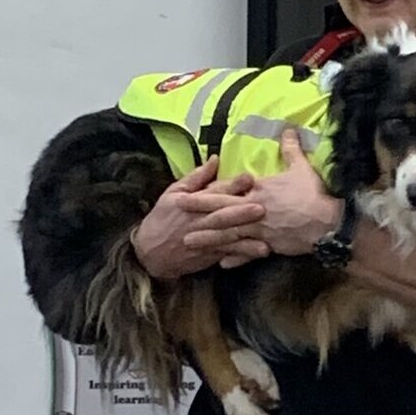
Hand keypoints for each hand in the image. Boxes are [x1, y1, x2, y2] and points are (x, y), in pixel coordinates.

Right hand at [133, 155, 269, 279]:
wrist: (149, 252)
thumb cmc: (163, 218)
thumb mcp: (174, 193)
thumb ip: (196, 178)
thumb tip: (215, 159)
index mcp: (191, 203)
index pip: (213, 192)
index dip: (231, 186)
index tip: (249, 178)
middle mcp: (199, 222)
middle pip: (222, 217)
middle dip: (241, 213)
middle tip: (262, 208)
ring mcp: (205, 241)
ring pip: (227, 238)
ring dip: (247, 239)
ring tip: (266, 237)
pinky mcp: (209, 255)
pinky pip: (227, 254)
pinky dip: (243, 254)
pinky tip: (260, 252)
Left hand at [181, 130, 341, 266]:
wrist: (327, 222)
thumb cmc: (313, 194)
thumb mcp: (302, 168)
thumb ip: (291, 149)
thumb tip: (288, 129)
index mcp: (259, 189)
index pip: (231, 188)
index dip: (210, 188)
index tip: (194, 189)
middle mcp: (254, 209)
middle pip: (221, 208)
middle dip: (198, 208)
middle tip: (178, 208)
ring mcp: (259, 229)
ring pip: (228, 232)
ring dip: (208, 237)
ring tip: (190, 241)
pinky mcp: (269, 245)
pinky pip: (248, 252)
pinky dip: (236, 257)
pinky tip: (221, 263)